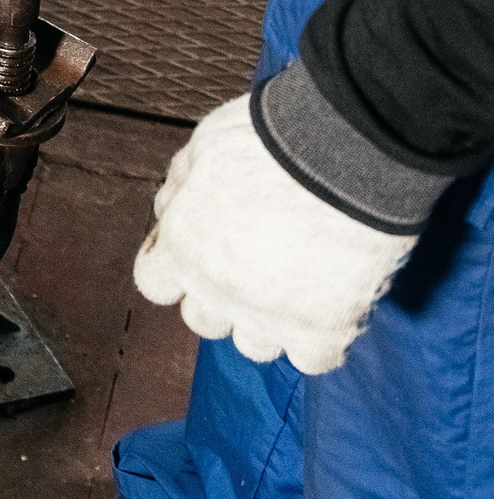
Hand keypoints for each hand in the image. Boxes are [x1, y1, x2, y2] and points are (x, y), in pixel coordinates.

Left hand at [131, 94, 415, 373]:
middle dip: (219, 296)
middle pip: (202, 320)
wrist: (346, 149)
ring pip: (254, 346)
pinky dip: (320, 342)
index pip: (153, 283)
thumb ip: (180, 187)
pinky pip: (313, 360)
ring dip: (267, 323)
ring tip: (293, 286)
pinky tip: (329, 310)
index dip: (172, 265)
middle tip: (252, 265)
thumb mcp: (202, 146)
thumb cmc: (272, 137)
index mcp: (182, 246)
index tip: (197, 247)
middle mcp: (217, 290)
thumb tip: (169, 210)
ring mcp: (270, 316)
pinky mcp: (326, 328)